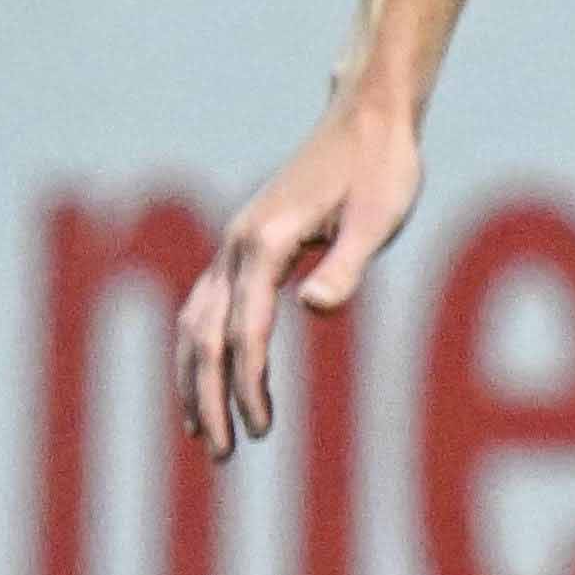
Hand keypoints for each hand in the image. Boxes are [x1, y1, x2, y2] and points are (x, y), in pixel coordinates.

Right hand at [176, 94, 421, 456]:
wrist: (367, 118)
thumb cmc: (381, 168)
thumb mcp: (379, 218)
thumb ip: (347, 264)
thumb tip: (316, 310)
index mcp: (265, 242)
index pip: (245, 329)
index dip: (249, 384)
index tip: (263, 429)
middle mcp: (237, 244)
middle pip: (204, 334)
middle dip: (208, 397)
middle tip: (221, 456)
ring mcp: (234, 245)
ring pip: (193, 323)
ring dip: (193, 380)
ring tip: (203, 434)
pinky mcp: (244, 247)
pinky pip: (205, 308)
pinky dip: (199, 350)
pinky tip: (208, 383)